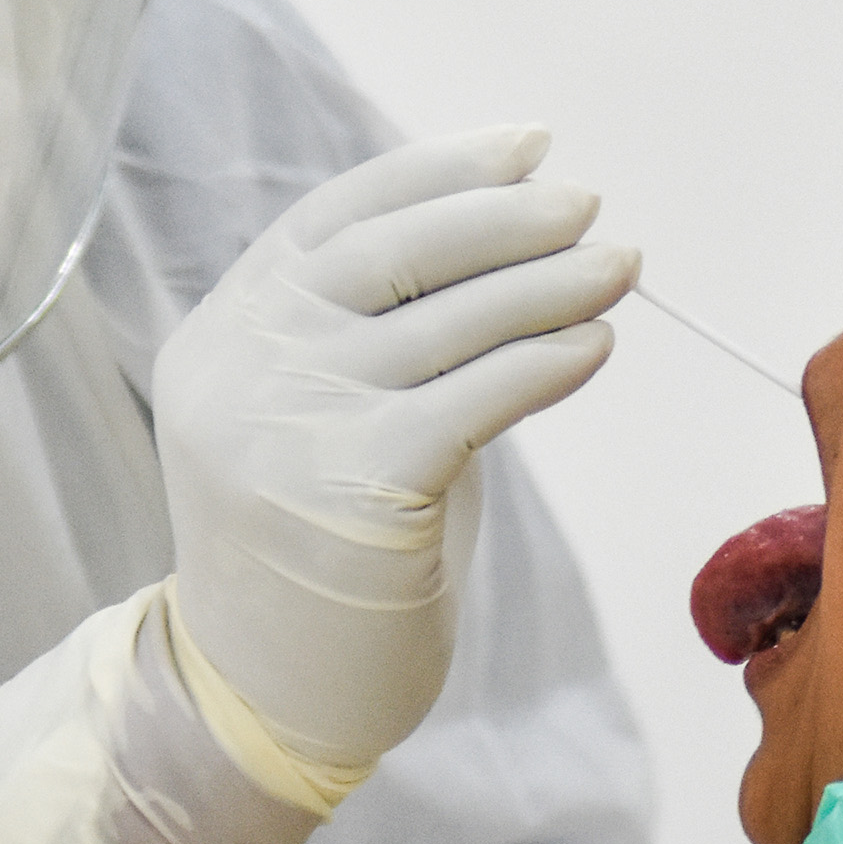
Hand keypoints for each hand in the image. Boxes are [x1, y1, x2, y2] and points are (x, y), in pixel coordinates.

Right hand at [158, 127, 634, 775]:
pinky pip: (477, 396)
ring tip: (620, 265)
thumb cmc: (319, 550)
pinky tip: (593, 345)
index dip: (437, 170)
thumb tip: (513, 235)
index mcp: (223, 333)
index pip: (335, 215)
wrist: (265, 699)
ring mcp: (289, 424)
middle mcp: (242, 366)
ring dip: (550, 283)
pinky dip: (545, 361)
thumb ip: (378, 334)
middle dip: (505, 217)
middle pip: (392, 250)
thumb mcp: (321, 417)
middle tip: (589, 202)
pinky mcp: (356, 487)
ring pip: (447, 320)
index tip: (527, 144)